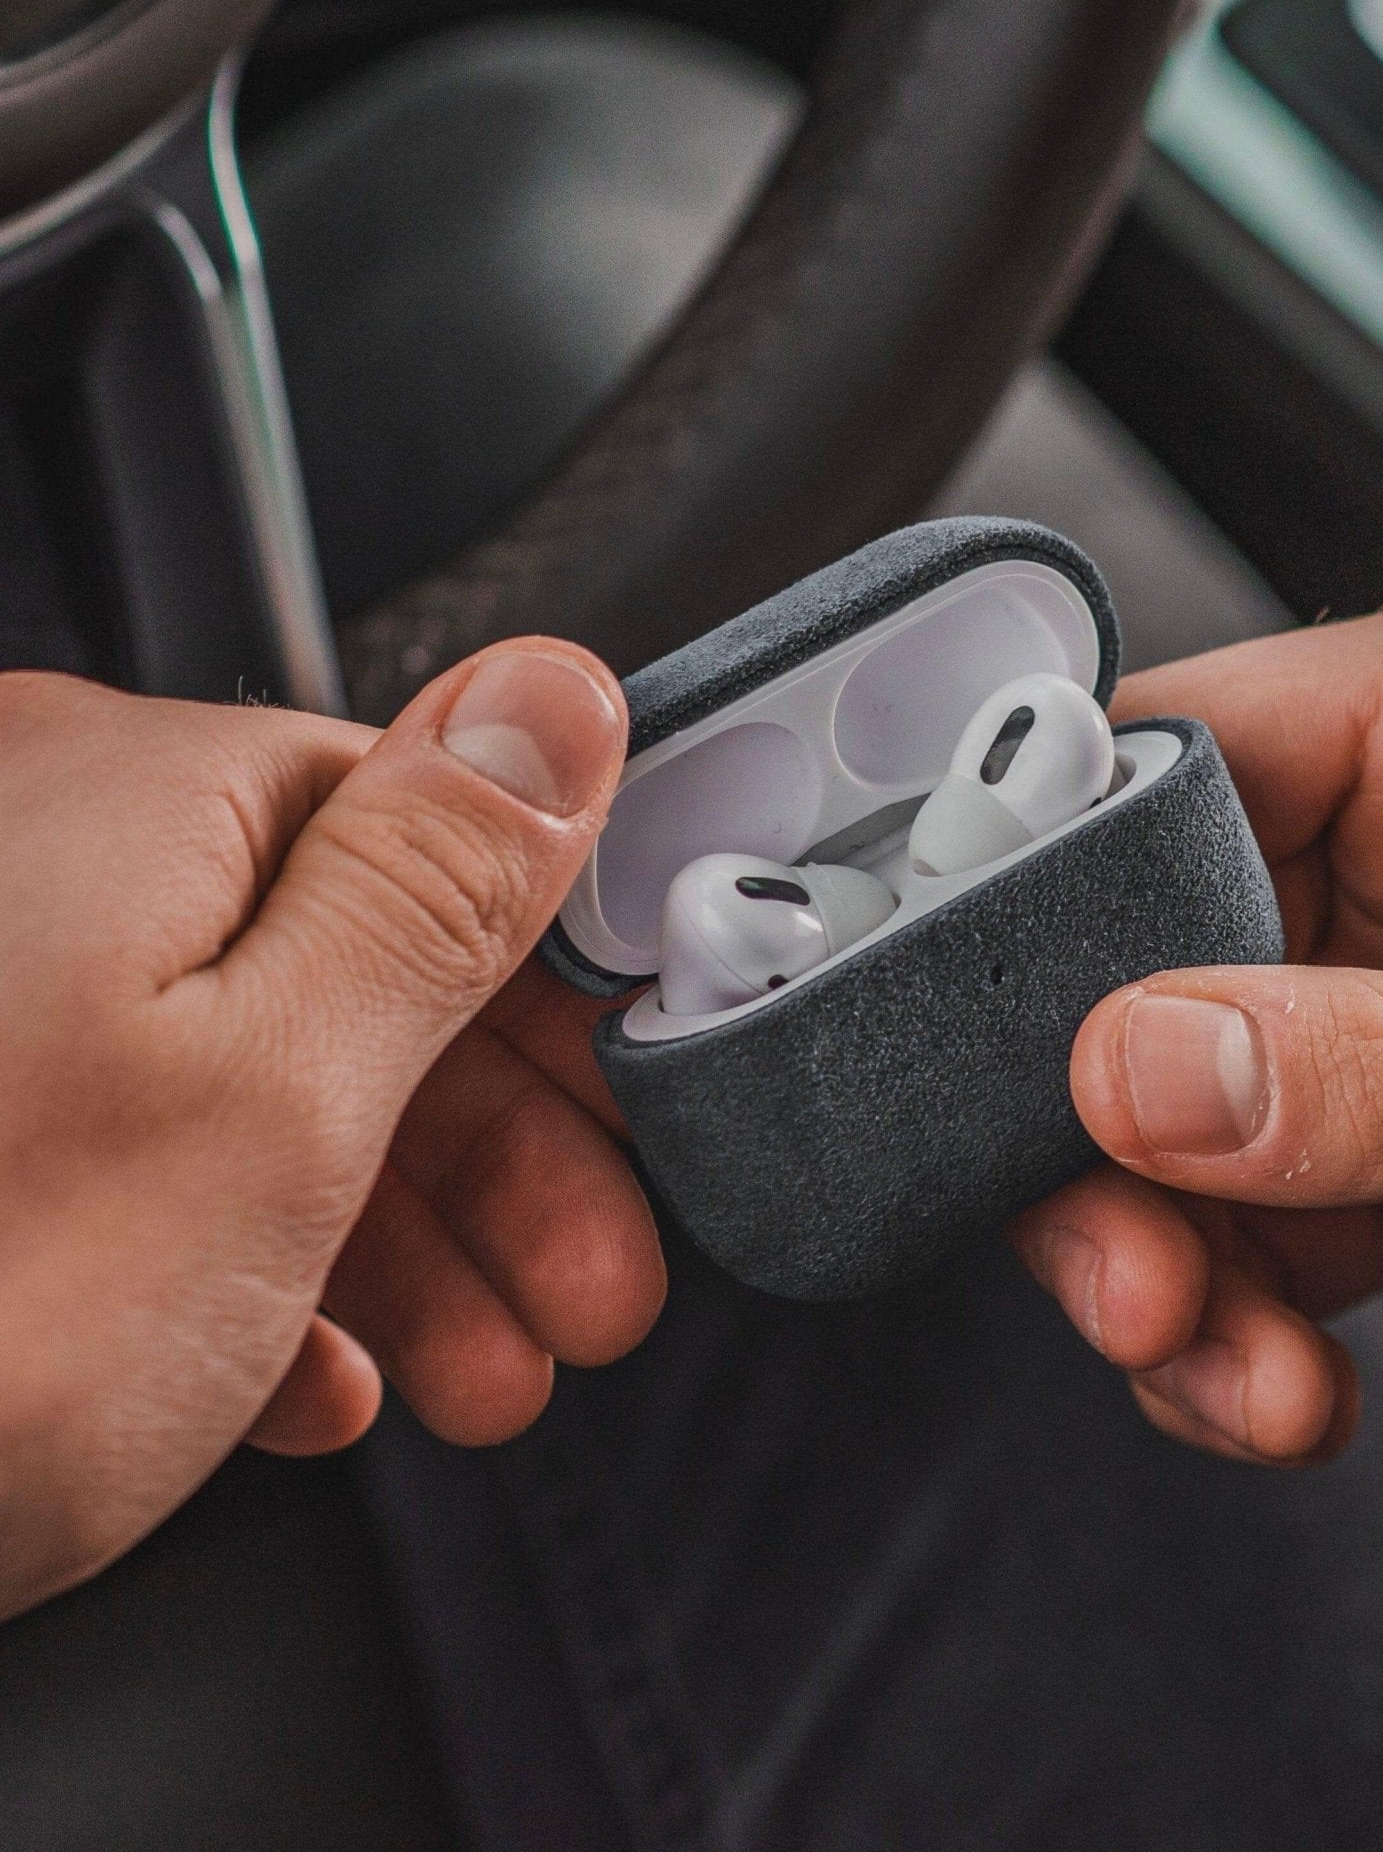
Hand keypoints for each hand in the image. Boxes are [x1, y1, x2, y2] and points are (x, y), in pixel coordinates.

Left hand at [0, 642, 664, 1620]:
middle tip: (584, 1286)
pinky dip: (246, 1265)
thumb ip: (440, 881)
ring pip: (254, 1080)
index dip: (559, 995)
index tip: (631, 1109)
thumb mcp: (280, 1096)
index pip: (435, 834)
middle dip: (496, 1158)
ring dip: (397, 1239)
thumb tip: (554, 701)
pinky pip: (139, 1153)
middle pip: (352, 972)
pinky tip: (298, 1374)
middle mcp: (35, 854)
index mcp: (125, 799)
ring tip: (480, 1370)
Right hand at [1013, 555, 1382, 1480]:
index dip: (1055, 898)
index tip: (995, 1052)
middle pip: (1154, 953)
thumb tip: (1145, 1062)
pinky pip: (1275, 1204)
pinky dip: (1251, 1304)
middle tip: (1128, 1269)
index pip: (1180, 754)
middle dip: (1115, 1132)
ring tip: (1231, 1360)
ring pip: (1196, 1101)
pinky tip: (1288, 1376)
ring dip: (1180, 1248)